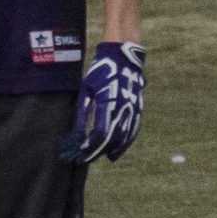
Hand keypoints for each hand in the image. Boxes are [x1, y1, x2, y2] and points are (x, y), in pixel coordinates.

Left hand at [58, 41, 145, 163]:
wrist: (124, 59)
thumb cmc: (101, 73)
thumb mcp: (87, 90)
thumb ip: (83, 114)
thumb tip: (78, 135)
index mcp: (108, 103)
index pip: (100, 133)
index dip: (91, 146)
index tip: (80, 153)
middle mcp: (123, 108)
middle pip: (112, 139)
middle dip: (98, 151)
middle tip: (86, 158)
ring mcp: (133, 110)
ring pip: (124, 138)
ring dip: (112, 150)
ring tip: (100, 158)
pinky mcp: (138, 110)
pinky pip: (133, 131)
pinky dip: (124, 144)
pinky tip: (116, 152)